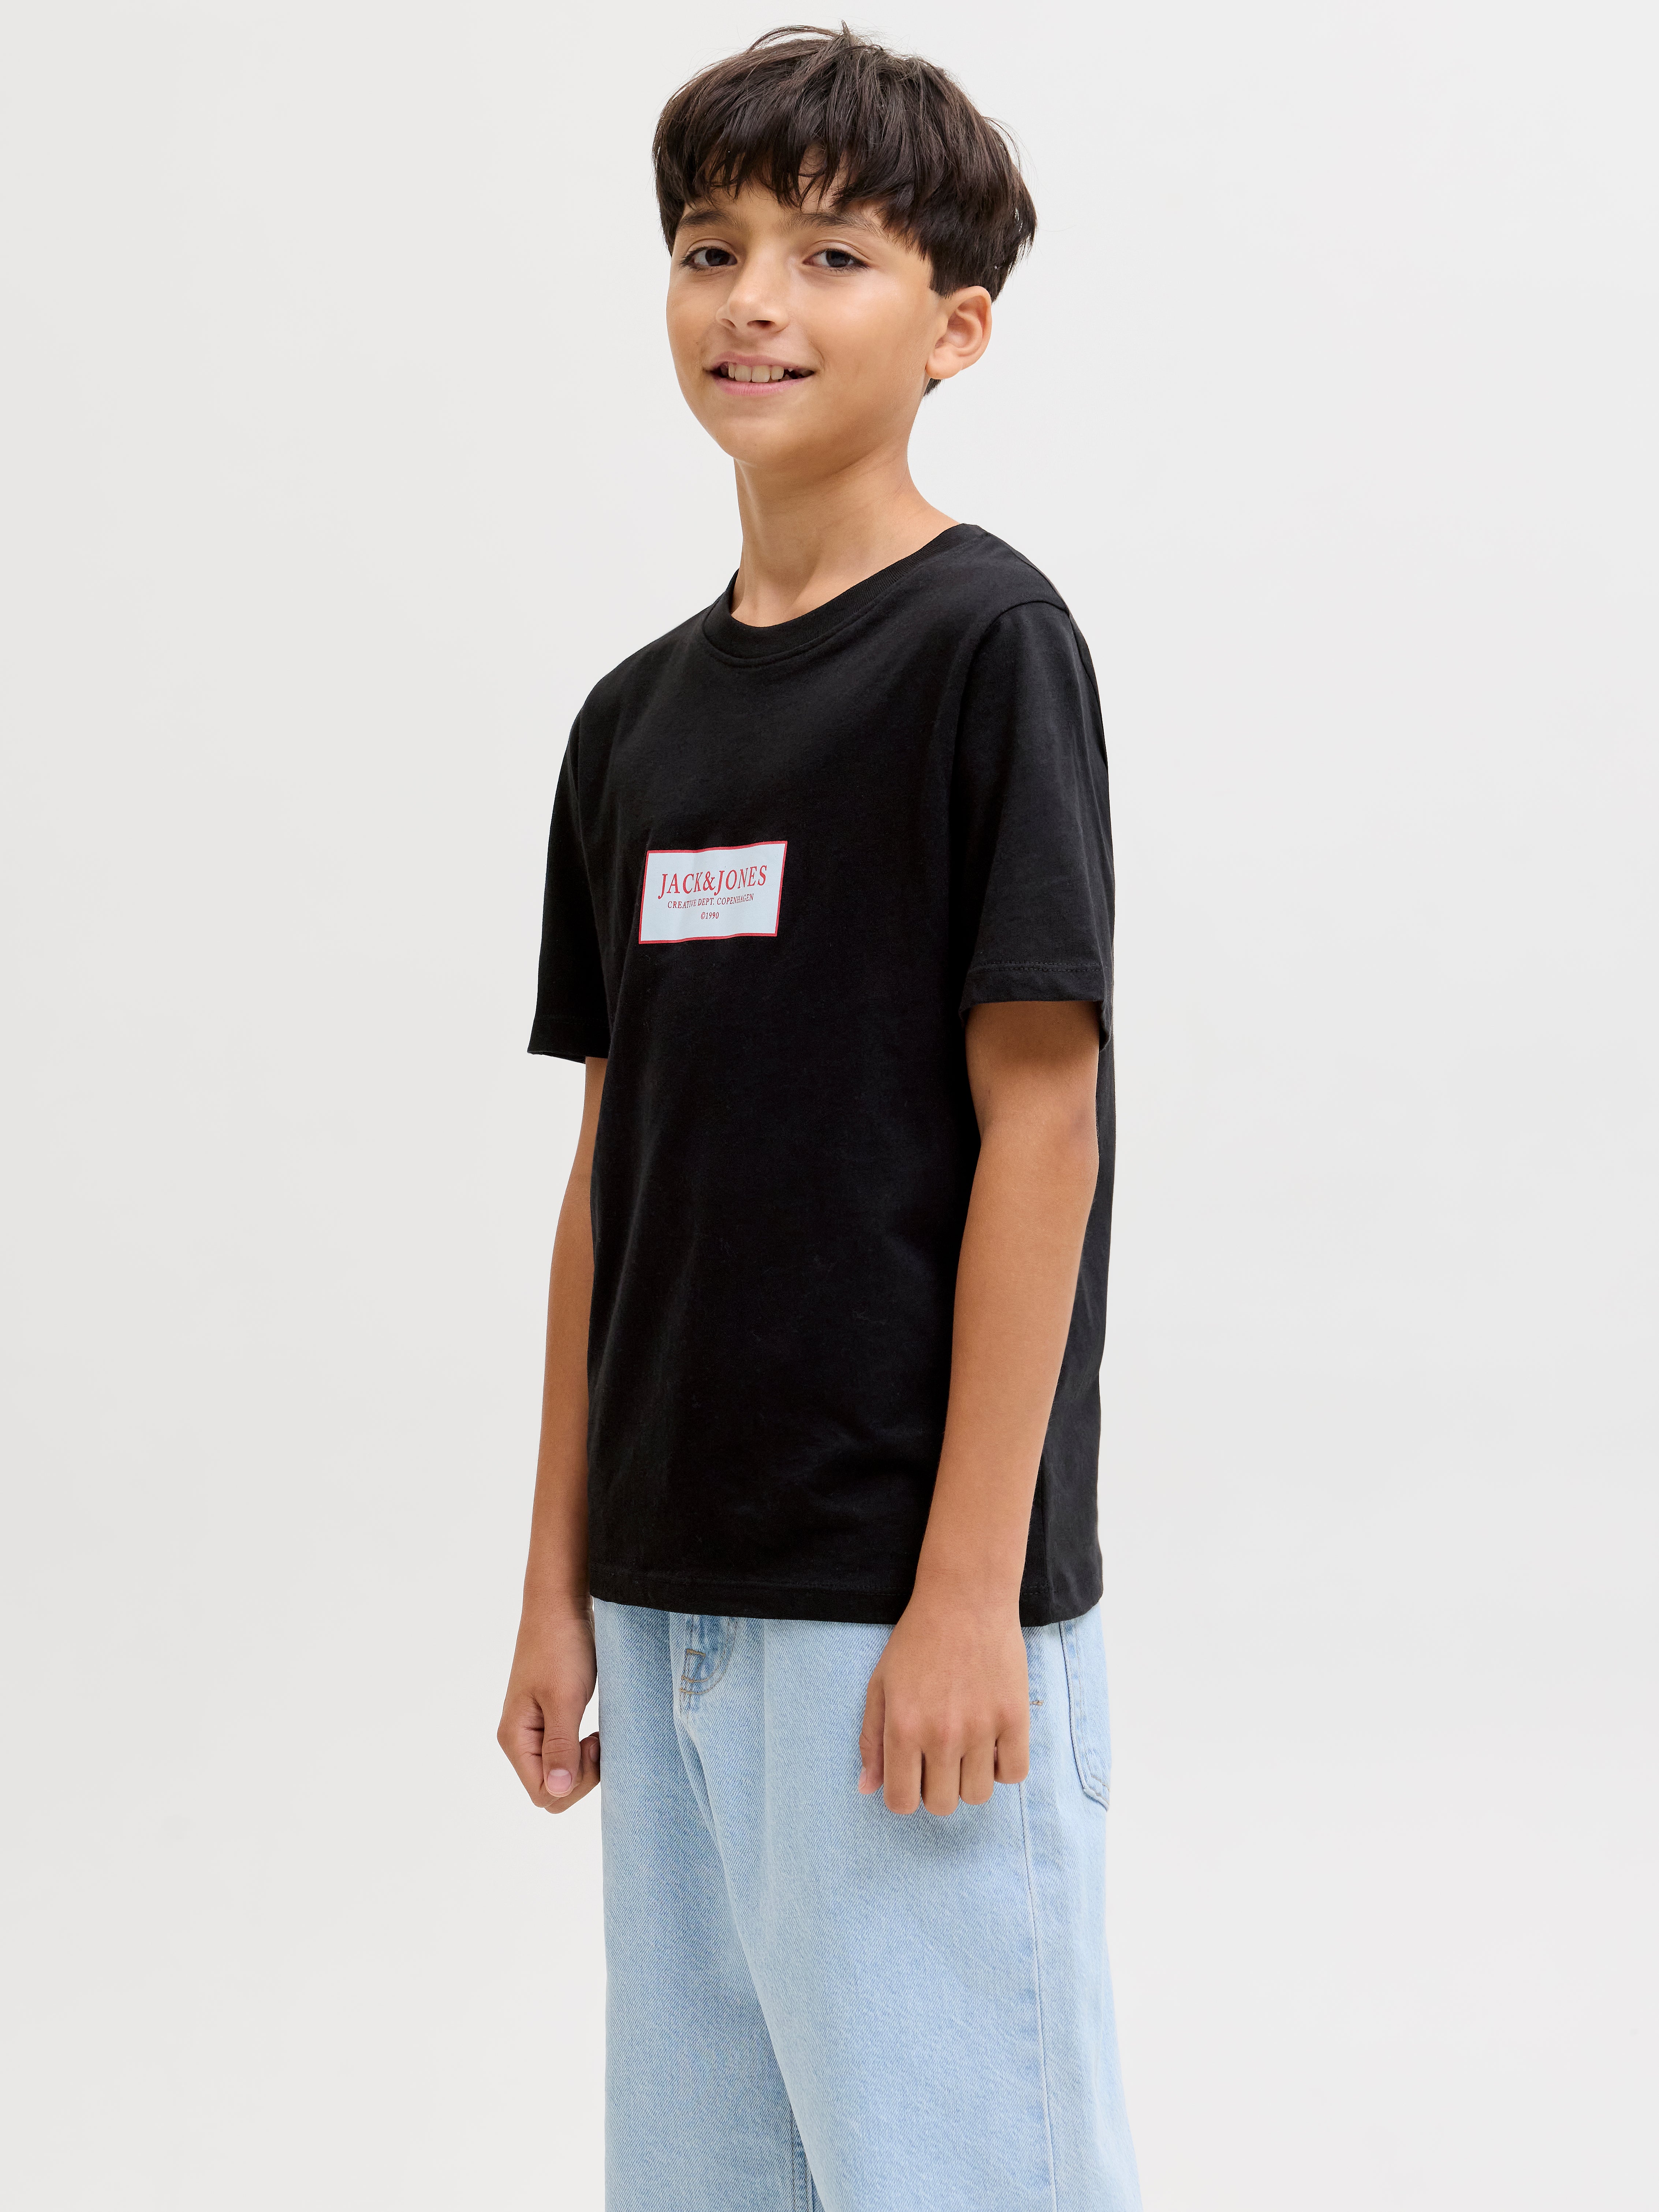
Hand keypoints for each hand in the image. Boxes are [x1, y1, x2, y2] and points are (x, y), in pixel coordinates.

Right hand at [497, 1602, 600, 1813]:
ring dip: (583, 1763)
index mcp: (515, 1738)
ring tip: (598, 1735)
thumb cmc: (561, 1647)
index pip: (543, 1794)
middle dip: (580, 1776)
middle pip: (551, 1789)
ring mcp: (534, 1728)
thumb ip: (559, 1747)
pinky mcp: (550, 1717)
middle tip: (597, 1741)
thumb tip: (558, 1791)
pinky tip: (595, 1733)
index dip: (573, 1783)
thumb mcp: (564, 1698)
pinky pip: (564, 1752)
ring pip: (560, 1772)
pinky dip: (582, 1750)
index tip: (591, 1745)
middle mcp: (520, 1739)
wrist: (560, 1605)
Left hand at [858, 1583, 1029, 1815]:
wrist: (965, 1598)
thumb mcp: (880, 1684)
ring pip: (978, 1795)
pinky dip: (1003, 1766)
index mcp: (904, 1728)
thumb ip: (872, 1739)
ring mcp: (982, 1728)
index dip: (904, 1794)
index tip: (911, 1775)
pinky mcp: (1015, 1717)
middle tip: (939, 1756)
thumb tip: (867, 1788)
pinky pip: (1014, 1774)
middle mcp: (942, 1734)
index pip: (902, 1802)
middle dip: (936, 1788)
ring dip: (970, 1779)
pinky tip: (992, 1741)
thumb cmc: (917, 1640)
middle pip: (942, 1806)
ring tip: (967, 1746)